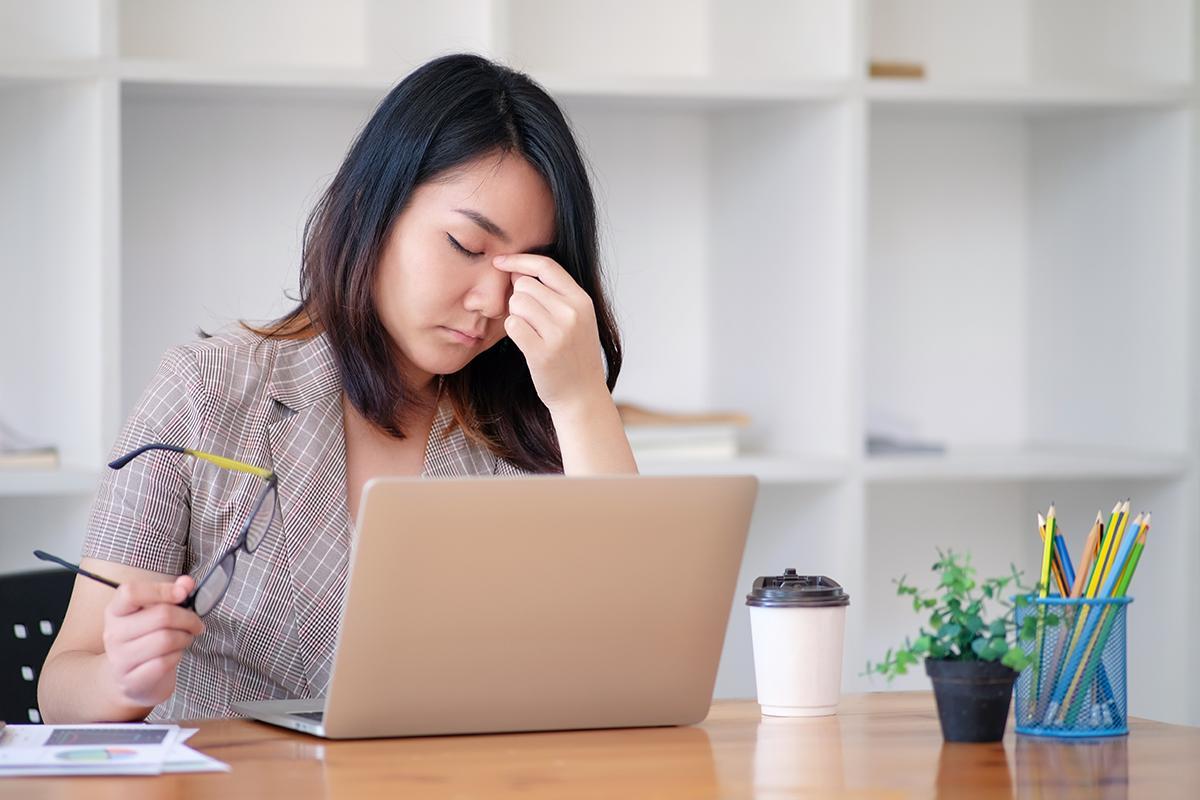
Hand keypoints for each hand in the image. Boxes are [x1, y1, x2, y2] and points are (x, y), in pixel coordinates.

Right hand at [102, 575, 204, 708]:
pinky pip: (165, 663)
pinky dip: (178, 656)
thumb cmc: (145, 639)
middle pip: (161, 615)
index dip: (161, 590)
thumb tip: (187, 583)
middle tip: (195, 624)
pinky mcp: (131, 681)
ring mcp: (120, 659)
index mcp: (116, 611)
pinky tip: (175, 654)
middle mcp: (113, 634)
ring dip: (185, 638)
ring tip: (186, 638)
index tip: (182, 594)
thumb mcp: (154, 613)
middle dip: (188, 618)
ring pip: (166, 639)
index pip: (131, 593)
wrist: (127, 679)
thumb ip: (172, 593)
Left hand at [493, 254, 608, 413]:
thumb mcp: (577, 319)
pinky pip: (512, 325)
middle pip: (524, 285)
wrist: (582, 395)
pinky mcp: (542, 352)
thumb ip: (555, 294)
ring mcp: (558, 333)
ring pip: (516, 303)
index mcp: (582, 300)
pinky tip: (526, 342)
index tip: (500, 262)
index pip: (546, 266)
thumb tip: (516, 272)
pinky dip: (513, 331)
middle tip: (529, 319)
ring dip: (515, 315)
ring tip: (531, 332)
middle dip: (518, 298)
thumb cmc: (573, 355)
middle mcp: (572, 313)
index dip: (519, 261)